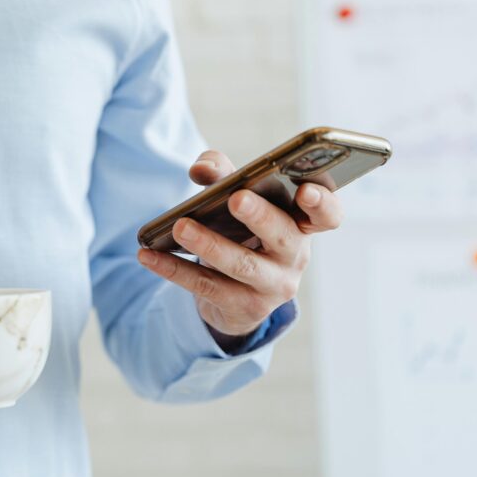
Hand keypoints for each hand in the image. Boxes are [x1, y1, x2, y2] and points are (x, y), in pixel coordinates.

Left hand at [137, 149, 342, 346]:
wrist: (235, 289)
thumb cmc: (242, 229)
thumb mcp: (237, 198)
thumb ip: (223, 174)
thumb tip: (201, 169)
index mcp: (302, 224)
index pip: (327, 215)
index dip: (322, 203)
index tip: (305, 190)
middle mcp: (295, 257)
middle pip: (283, 237)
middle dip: (260, 217)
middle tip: (235, 199)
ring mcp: (271, 287)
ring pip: (242, 266)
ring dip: (209, 245)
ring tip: (180, 227)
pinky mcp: (242, 307)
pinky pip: (207, 287)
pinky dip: (174, 269)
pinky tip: (148, 255)